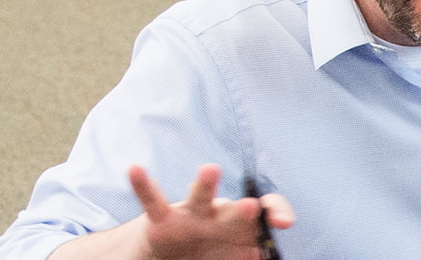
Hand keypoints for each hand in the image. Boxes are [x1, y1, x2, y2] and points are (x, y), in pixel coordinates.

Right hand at [123, 164, 292, 259]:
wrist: (169, 253)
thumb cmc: (207, 248)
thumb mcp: (232, 249)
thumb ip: (248, 248)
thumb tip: (262, 253)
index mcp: (238, 224)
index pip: (263, 211)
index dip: (275, 211)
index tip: (284, 223)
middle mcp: (216, 215)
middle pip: (232, 210)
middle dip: (241, 211)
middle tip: (251, 206)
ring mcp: (188, 216)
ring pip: (198, 199)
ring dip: (205, 186)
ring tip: (210, 170)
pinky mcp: (160, 220)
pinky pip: (151, 200)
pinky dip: (143, 185)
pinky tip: (135, 169)